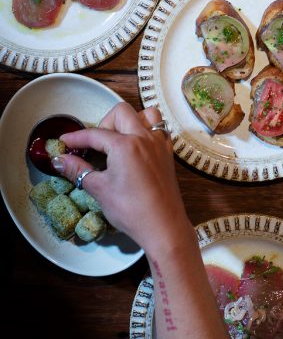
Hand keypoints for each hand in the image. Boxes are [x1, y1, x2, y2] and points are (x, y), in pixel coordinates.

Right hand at [54, 102, 191, 256]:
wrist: (162, 226)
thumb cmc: (130, 209)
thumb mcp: (99, 189)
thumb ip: (78, 170)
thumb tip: (58, 160)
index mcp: (125, 144)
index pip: (95, 134)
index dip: (76, 138)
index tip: (63, 143)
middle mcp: (144, 137)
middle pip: (121, 113)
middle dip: (104, 124)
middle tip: (95, 146)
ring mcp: (159, 143)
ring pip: (146, 115)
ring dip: (129, 121)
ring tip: (118, 141)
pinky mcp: (168, 153)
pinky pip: (158, 129)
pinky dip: (146, 131)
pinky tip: (136, 149)